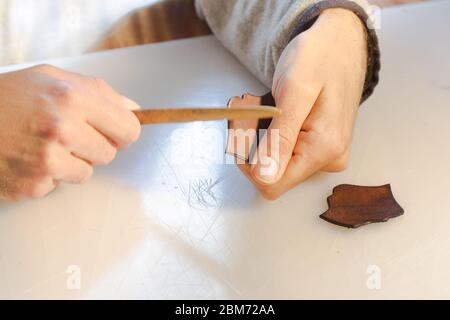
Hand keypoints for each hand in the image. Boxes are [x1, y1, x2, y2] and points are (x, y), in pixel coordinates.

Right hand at [0, 64, 140, 200]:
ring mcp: (47, 161)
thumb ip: (98, 91)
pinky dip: (47, 176)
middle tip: (66, 134)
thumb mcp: (51, 77)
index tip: (113, 131)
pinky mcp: (33, 185)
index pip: (129, 128)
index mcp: (73, 99)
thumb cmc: (6, 96)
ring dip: (71, 163)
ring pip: (86, 173)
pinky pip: (58, 185)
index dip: (122, 131)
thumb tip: (134, 110)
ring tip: (42, 146)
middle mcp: (62, 129)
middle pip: (110, 154)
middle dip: (93, 146)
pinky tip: (26, 159)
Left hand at [238, 8, 367, 198]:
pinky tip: (272, 112)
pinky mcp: (319, 147)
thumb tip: (264, 177)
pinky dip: (269, 133)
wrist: (339, 44)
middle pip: (271, 173)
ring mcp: (325, 155)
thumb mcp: (294, 92)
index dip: (247, 159)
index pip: (269, 182)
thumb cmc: (318, 59)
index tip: (244, 124)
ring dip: (258, 135)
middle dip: (251, 143)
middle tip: (250, 109)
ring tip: (262, 105)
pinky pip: (284, 152)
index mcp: (323, 150)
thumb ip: (280, 138)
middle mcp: (328, 160)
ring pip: (275, 162)